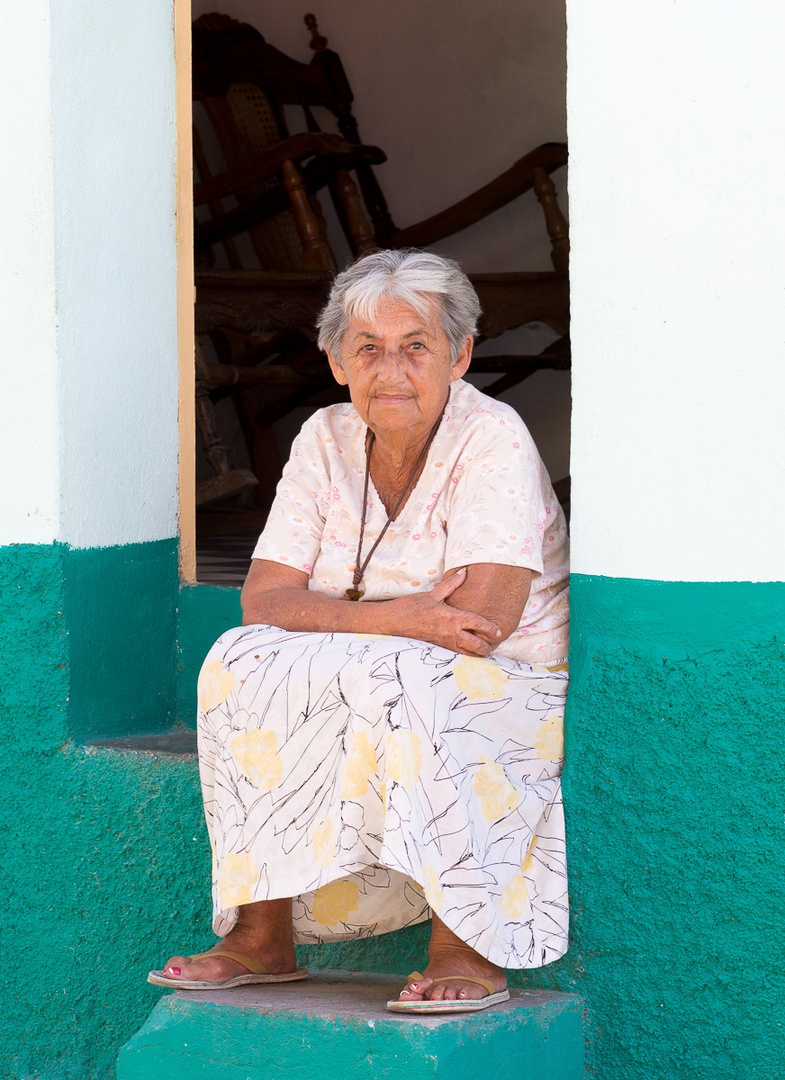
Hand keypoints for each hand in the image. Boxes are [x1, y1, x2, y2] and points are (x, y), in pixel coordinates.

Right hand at [384, 569, 501, 655]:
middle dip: (487, 646)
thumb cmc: (410, 607)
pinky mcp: (437, 648)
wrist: (391, 622)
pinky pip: (455, 654)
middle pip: (477, 645)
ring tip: (483, 650)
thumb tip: (465, 572)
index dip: (491, 628)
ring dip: (477, 652)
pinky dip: (464, 654)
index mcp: (452, 617)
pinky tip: (466, 651)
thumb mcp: (431, 594)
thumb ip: (451, 585)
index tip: (498, 631)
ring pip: (467, 653)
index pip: (478, 624)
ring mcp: (444, 643)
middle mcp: (450, 632)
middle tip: (492, 643)